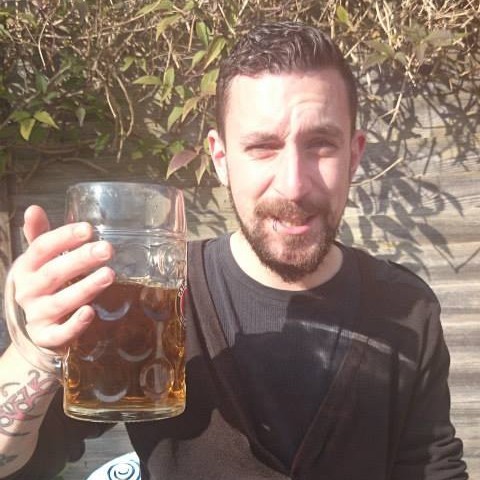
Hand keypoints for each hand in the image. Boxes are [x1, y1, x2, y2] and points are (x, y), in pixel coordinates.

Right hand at [10, 205, 114, 352]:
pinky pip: (60, 333)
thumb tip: (33, 209)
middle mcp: (28, 291)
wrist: (34, 330)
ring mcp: (37, 316)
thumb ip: (40, 236)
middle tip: (107, 249)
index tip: (88, 229)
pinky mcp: (47, 337)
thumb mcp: (39, 261)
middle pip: (54, 273)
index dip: (64, 237)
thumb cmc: (45, 286)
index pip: (41, 248)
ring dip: (85, 288)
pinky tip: (91, 312)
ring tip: (109, 275)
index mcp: (26, 268)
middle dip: (81, 260)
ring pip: (61, 302)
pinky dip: (75, 324)